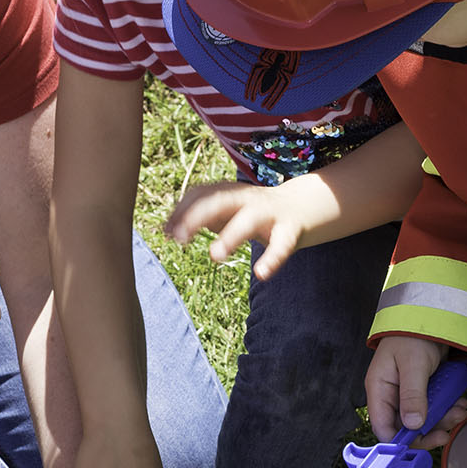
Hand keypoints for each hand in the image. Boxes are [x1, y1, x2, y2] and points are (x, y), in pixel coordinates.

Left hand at [164, 178, 322, 279]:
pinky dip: (273, 259)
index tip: (165, 233)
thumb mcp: (226, 211)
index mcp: (229, 194)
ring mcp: (268, 213)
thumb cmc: (254, 213)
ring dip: (230, 236)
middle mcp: (246, 199)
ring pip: (248, 221)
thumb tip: (166, 230)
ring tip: (215, 256)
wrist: (301, 207)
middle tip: (178, 238)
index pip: (200, 194)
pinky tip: (261, 273)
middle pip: (219, 200)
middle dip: (197, 216)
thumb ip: (200, 218)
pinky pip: (282, 244)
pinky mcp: (290, 230)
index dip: (181, 211)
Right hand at [366, 336, 463, 446]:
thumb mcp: (413, 365)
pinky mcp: (422, 389)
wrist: (430, 315)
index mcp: (379, 391)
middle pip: (406, 427)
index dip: (403, 440)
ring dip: (443, 418)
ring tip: (460, 410)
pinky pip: (433, 407)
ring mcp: (407, 393)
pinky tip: (459, 402)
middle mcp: (391, 396)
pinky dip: (447, 407)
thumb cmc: (413, 335)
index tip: (427, 440)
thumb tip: (414, 425)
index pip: (384, 428)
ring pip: (423, 419)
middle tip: (450, 427)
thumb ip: (413, 395)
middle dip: (430, 429)